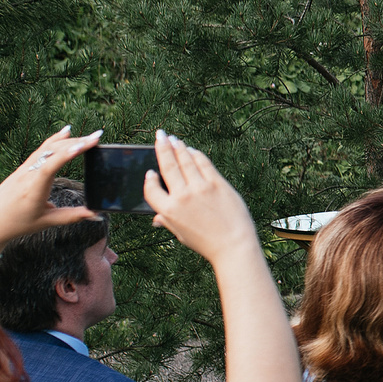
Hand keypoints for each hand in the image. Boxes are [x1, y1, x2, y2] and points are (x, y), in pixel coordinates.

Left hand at [0, 128, 102, 249]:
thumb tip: (96, 214)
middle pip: (52, 152)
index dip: (67, 154)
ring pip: (46, 149)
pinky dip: (54, 141)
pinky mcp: (22, 168)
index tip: (84, 144)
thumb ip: (73, 216)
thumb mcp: (48, 221)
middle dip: (76, 143)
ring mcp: (23, 170)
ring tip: (87, 136)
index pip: (51, 166)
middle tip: (96, 137)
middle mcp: (27, 175)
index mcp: (33, 190)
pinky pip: (40, 150)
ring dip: (67, 140)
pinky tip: (65, 133)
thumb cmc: (18, 224)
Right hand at [141, 132, 259, 264]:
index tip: (150, 172)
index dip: (149, 180)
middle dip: (162, 148)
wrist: (233, 245)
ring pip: (185, 161)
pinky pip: (204, 163)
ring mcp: (200, 188)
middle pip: (168, 166)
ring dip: (178, 147)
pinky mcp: (218, 183)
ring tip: (172, 139)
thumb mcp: (182, 235)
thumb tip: (156, 219)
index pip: (151, 190)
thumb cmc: (207, 242)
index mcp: (169, 211)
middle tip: (159, 136)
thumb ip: (168, 222)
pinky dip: (196, 154)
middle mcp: (182, 196)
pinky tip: (192, 150)